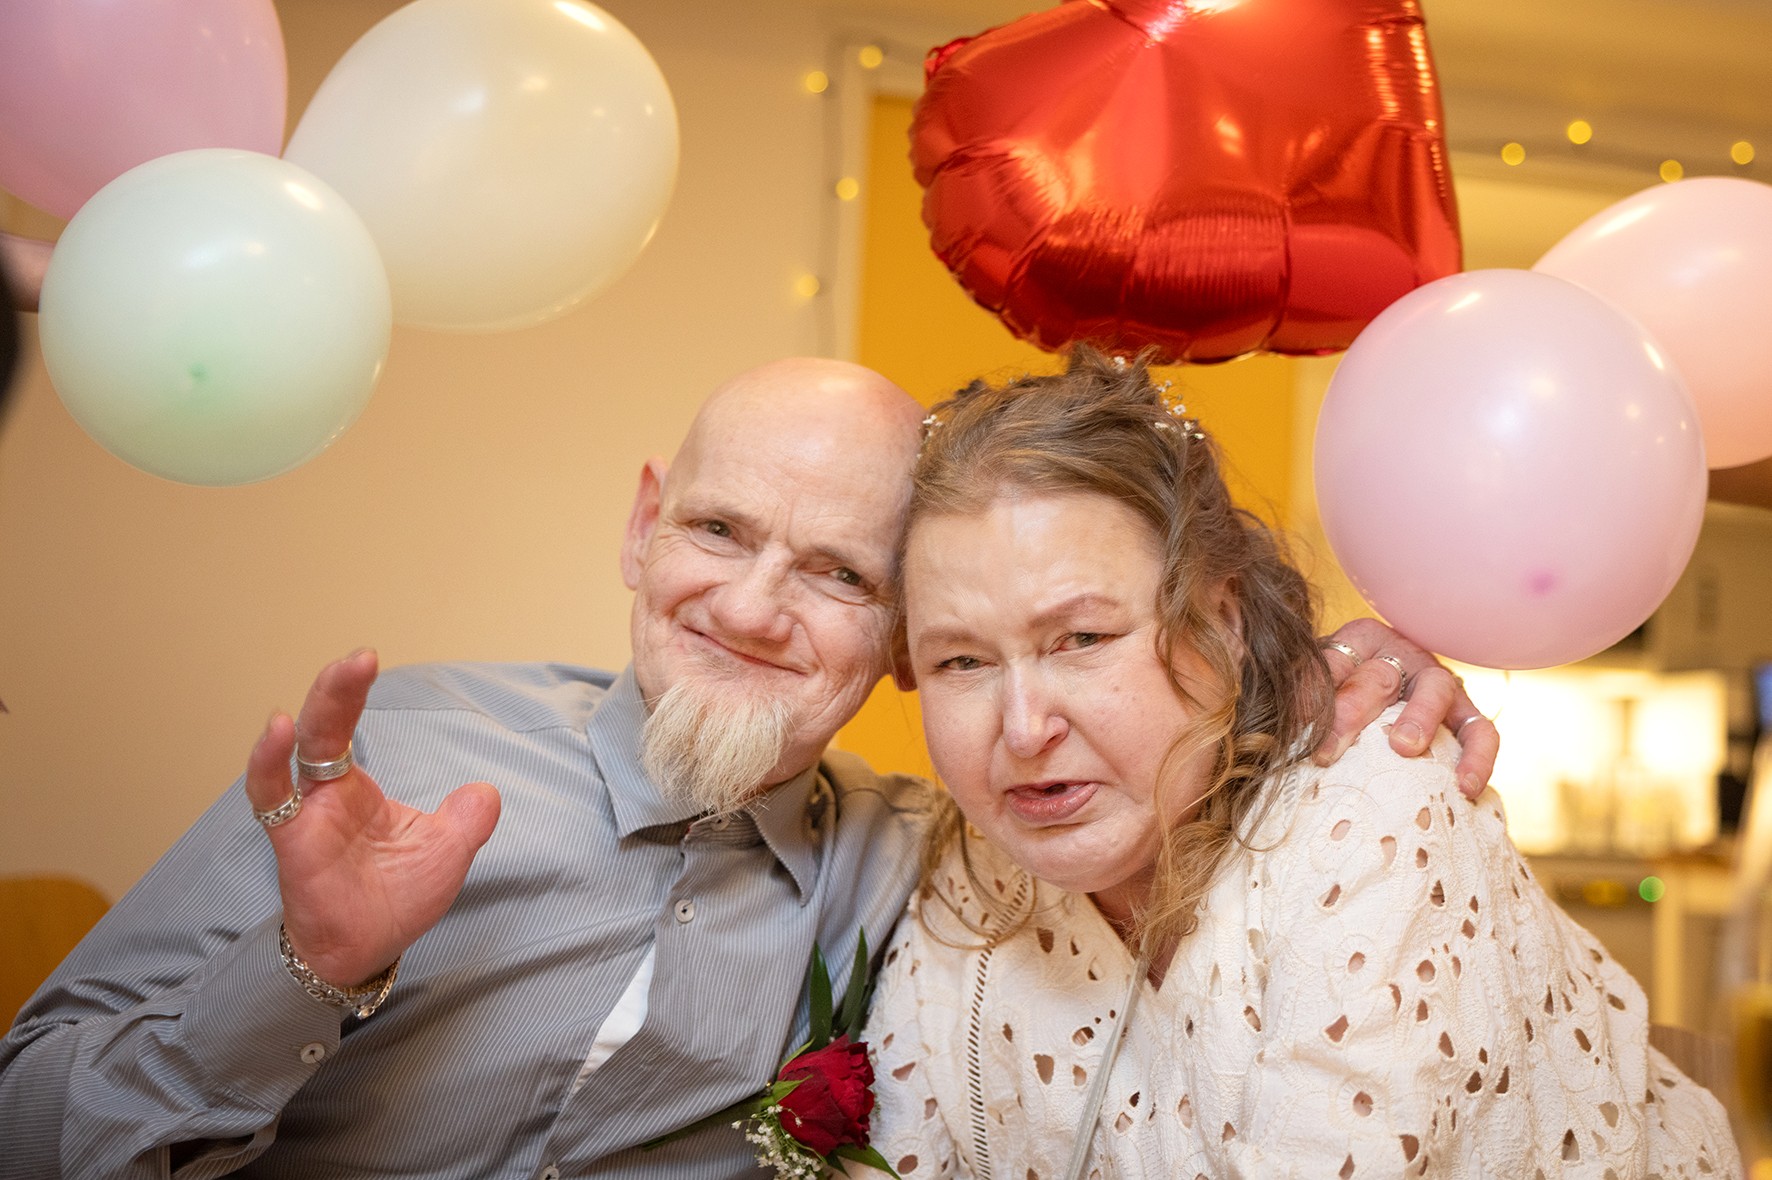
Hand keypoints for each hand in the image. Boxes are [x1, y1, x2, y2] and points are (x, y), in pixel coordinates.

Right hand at [243, 650, 501, 986]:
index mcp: (357, 789)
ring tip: (338, 674)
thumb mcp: (447, 854)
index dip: (352, 693)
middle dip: (339, 688)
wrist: (364, 952)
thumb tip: (487, 790)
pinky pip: (271, 796)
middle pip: (324, 726)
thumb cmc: (394, 900)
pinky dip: (269, 762)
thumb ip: (468, 821)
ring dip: (316, 711)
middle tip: (362, 656)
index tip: (366, 657)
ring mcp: (306, 813)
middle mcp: (326, 792)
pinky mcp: (291, 839)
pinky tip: (277, 730)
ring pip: (299, 751)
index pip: (349, 726)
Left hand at [1312, 618, 1498, 799]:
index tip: (1295, 722)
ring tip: (1403, 749)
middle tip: (1326, 752)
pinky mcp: (1465, 714)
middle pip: (1378, 677)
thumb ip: (1304, 695)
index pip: (1333, 661)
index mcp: (1360, 641)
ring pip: (1436, 690)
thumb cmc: (1339, 700)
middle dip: (1350, 714)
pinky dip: (1477, 757)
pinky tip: (1466, 787)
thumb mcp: (1316, 689)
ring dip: (1419, 718)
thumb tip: (1291, 720)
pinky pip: (1480, 731)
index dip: (1312, 691)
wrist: (1374, 706)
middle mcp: (1403, 654)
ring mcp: (1438, 683)